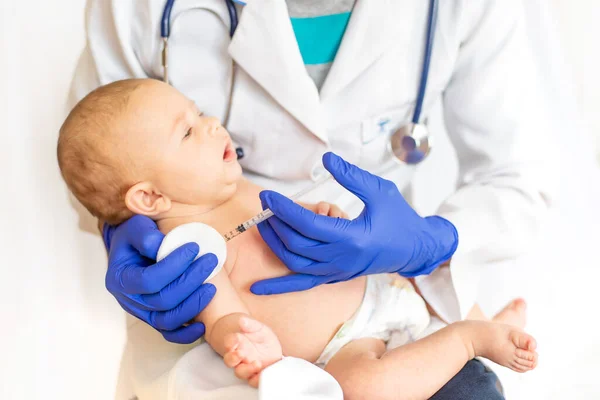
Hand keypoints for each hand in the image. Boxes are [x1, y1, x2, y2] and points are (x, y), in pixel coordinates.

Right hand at [103, 215, 216, 343]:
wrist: (132, 249)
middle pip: (162, 301)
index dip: (174, 265)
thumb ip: (145, 235)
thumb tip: (161, 245)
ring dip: (193, 305)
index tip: (193, 247)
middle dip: (190, 281)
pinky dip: (186, 334)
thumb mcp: (135, 228)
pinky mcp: (155, 320)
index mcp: (120, 279)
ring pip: (167, 320)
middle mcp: (129, 301)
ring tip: (212, 287)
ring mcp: (142, 314)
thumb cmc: (135, 237)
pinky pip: (170, 333)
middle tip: (210, 261)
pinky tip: (203, 325)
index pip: (149, 280)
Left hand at [251, 152, 457, 294]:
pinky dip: (279, 286)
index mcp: (352, 238)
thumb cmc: (400, 218)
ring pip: (294, 262)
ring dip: (274, 243)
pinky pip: (302, 283)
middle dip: (275, 222)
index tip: (268, 196)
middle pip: (296, 243)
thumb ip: (352, 176)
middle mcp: (341, 259)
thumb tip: (326, 159)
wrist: (414, 249)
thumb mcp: (380, 191)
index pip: (307, 224)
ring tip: (263, 223)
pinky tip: (258, 288)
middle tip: (264, 203)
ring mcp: (336, 271)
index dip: (284, 210)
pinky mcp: (333, 277)